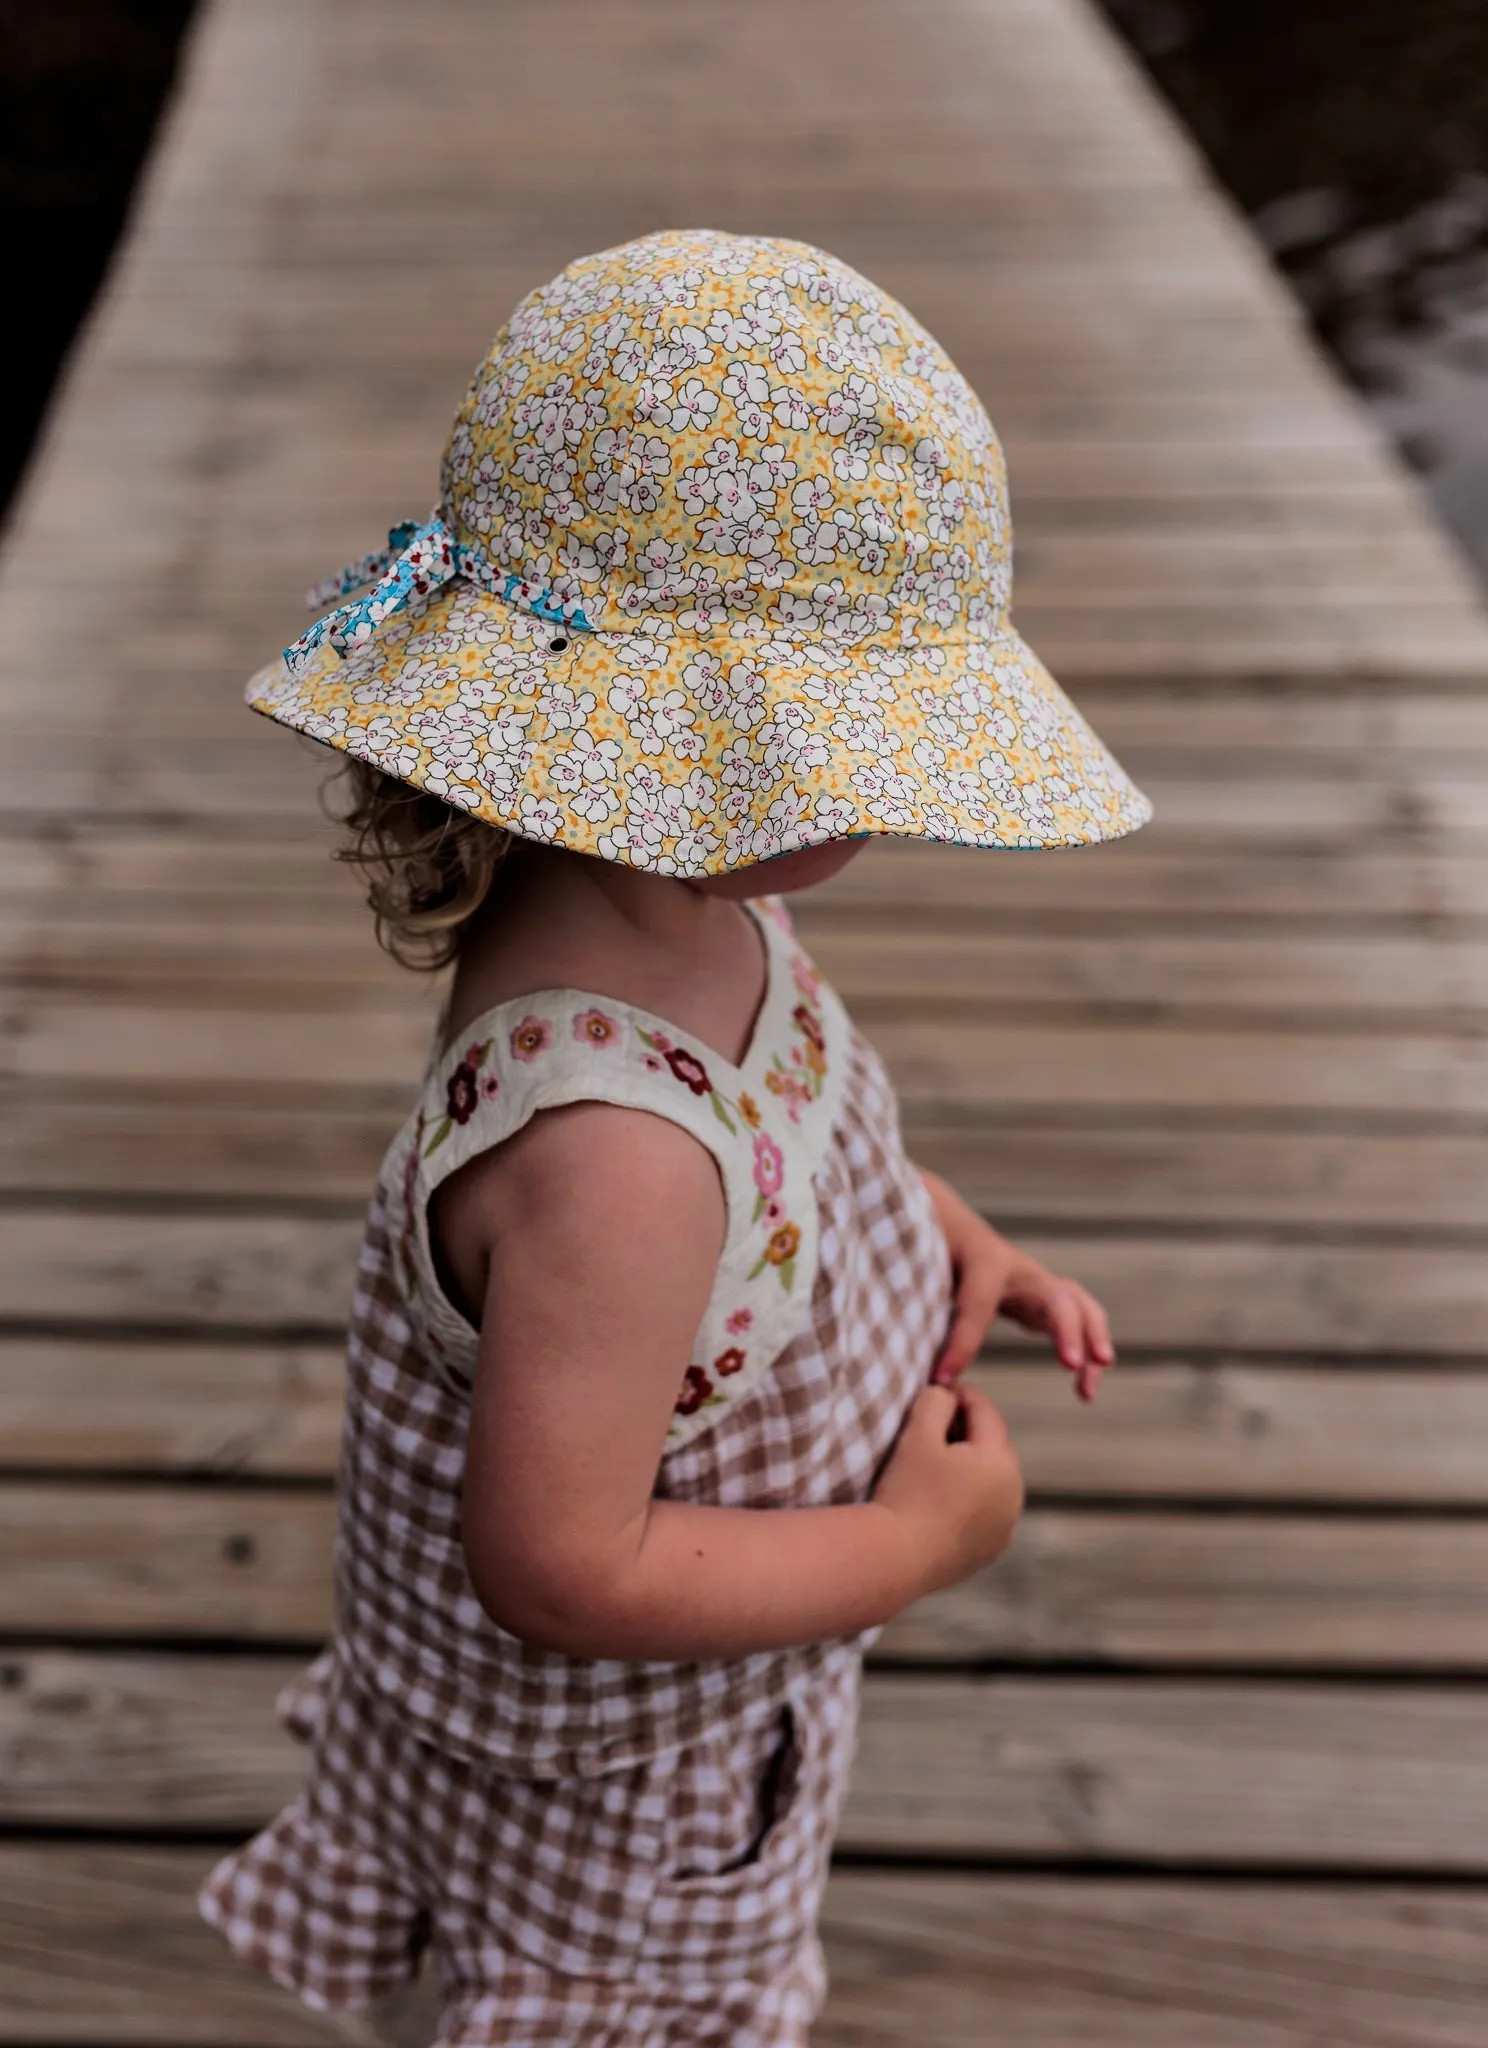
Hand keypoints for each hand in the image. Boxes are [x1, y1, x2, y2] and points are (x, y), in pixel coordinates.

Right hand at [874, 1384, 1023, 1592]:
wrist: (894, 1559)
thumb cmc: (906, 1492)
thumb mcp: (917, 1434)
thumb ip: (935, 1401)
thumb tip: (946, 1395)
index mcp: (1001, 1462)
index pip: (987, 1412)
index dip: (962, 1394)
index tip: (939, 1388)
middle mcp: (1014, 1495)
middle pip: (994, 1447)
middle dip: (968, 1430)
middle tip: (934, 1422)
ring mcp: (1005, 1527)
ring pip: (991, 1481)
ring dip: (970, 1466)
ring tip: (937, 1461)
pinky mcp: (990, 1550)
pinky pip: (985, 1511)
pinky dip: (969, 1497)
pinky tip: (940, 1497)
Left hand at [920, 1169, 1114, 1401]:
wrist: (948, 1223)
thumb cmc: (929, 1248)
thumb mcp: (915, 1267)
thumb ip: (909, 1299)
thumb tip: (892, 1348)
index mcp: (981, 1259)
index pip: (975, 1304)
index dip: (960, 1343)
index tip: (941, 1379)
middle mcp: (1017, 1268)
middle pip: (1055, 1296)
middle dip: (1066, 1329)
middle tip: (1071, 1365)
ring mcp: (1036, 1281)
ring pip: (1079, 1307)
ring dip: (1092, 1341)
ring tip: (1090, 1385)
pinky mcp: (1045, 1298)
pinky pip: (1078, 1321)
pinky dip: (1087, 1350)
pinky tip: (1083, 1388)